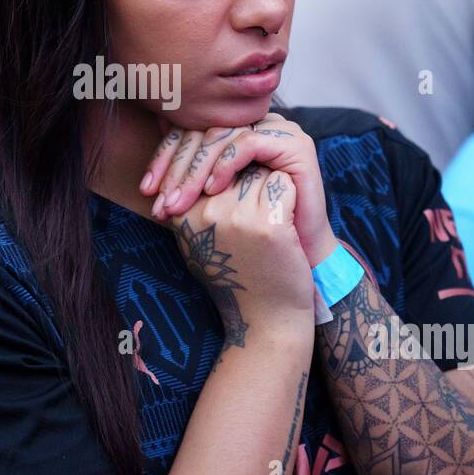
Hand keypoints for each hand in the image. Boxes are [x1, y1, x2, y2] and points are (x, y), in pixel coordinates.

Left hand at [142, 114, 336, 266]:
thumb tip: (145, 177)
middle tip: (160, 200)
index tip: (145, 191)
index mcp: (236, 133)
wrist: (296, 262)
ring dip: (196, 169)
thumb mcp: (209, 208)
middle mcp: (257, 125)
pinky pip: (250, 142)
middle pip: (205, 132)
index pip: (192, 132)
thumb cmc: (250, 238)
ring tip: (181, 200)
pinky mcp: (295, 144)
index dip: (165, 158)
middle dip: (177, 168)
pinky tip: (213, 190)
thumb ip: (185, 186)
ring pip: (223, 136)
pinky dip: (227, 164)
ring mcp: (279, 130)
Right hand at [165, 165, 313, 342]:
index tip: (237, 211)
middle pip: (236, 163)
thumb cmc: (235, 275)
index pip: (210, 164)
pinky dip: (291, 198)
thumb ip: (192, 202)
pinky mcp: (268, 224)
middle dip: (251, 177)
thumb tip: (198, 157)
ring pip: (261, 170)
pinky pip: (283, 184)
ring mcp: (237, 218)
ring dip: (271, 188)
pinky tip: (285, 226)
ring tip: (268, 223)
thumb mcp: (198, 240)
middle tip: (258, 218)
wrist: (266, 318)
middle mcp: (206, 212)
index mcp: (183, 214)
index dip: (230, 177)